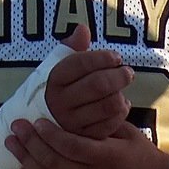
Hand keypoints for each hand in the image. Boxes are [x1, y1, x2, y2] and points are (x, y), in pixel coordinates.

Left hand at [6, 117, 168, 168]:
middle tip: (16, 126)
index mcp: (107, 157)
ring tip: (11, 145)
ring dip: (27, 161)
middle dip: (31, 142)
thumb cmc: (146, 159)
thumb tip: (87, 100)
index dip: (51, 134)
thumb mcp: (132, 135)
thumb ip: (107, 121)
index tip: (37, 120)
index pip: (71, 145)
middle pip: (54, 161)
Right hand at [41, 23, 133, 140]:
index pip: (81, 63)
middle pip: (99, 85)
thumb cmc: (58, 87)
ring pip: (108, 105)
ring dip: (121, 95)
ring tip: (122, 90)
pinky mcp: (82, 139)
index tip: (116, 57)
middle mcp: (60, 101)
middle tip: (128, 72)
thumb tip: (82, 29)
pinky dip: (120, 113)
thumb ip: (72, 47)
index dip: (104, 57)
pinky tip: (120, 105)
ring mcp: (70, 122)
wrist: (41, 122)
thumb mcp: (59, 65)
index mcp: (54, 79)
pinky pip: (110, 125)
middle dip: (119, 76)